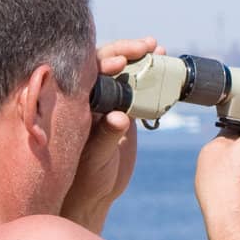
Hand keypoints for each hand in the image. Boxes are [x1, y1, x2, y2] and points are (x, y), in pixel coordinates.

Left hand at [61, 36, 163, 232]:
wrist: (95, 193)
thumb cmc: (85, 177)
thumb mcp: (96, 158)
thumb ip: (106, 136)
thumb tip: (120, 117)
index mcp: (75, 103)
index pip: (88, 72)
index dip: (104, 62)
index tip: (120, 61)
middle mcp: (90, 98)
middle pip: (107, 64)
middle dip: (126, 51)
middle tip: (147, 46)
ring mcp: (108, 103)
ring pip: (124, 74)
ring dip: (141, 59)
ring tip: (159, 48)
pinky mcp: (125, 111)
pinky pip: (138, 90)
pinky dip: (151, 79)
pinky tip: (164, 66)